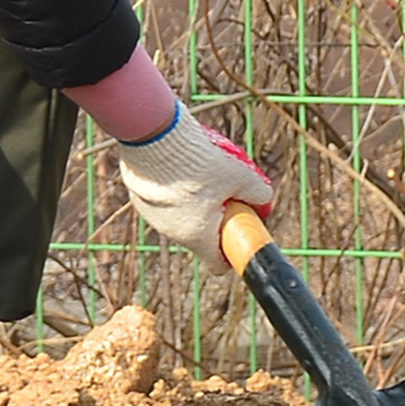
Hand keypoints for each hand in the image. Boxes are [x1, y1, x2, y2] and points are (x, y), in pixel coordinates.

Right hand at [110, 99, 277, 272]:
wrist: (154, 141)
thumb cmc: (199, 164)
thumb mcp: (240, 175)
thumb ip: (258, 192)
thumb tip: (264, 199)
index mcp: (198, 237)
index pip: (217, 264)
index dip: (231, 251)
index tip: (237, 232)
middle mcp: (174, 234)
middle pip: (201, 234)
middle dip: (215, 217)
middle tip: (224, 191)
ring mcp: (154, 218)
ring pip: (181, 216)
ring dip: (193, 202)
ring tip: (201, 173)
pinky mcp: (140, 200)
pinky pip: (163, 201)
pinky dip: (173, 190)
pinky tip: (180, 167)